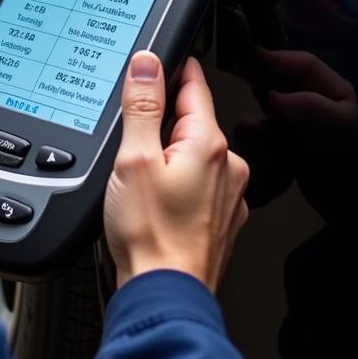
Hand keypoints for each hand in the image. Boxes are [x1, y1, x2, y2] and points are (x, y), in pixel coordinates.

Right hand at [104, 52, 249, 292]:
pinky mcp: (221, 221)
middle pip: (193, 120)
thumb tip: (148, 63)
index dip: (172, 68)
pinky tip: (152, 199)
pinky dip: (177, 182)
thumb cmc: (150, 235)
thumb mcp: (132, 159)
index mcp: (208, 145)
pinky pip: (198, 184)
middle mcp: (227, 167)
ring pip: (194, 154)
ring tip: (136, 173)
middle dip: (163, 118)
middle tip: (129, 130)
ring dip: (169, 152)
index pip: (194, 85)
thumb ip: (141, 106)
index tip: (155, 61)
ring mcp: (228, 196)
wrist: (164, 297)